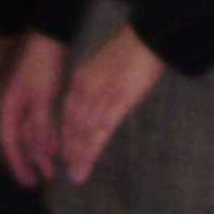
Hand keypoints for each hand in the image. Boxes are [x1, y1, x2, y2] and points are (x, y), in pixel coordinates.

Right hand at [0, 34, 66, 187]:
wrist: (50, 39)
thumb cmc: (42, 66)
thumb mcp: (41, 97)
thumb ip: (40, 124)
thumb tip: (41, 151)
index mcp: (8, 108)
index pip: (10, 142)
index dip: (17, 163)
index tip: (27, 182)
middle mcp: (13, 108)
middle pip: (20, 141)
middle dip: (31, 161)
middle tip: (42, 180)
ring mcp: (25, 103)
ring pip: (32, 133)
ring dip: (41, 151)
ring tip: (52, 169)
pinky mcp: (38, 97)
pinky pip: (40, 123)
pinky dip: (47, 136)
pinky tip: (56, 147)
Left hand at [58, 24, 164, 184]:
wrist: (147, 37)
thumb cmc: (134, 50)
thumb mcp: (109, 67)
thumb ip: (102, 85)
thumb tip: (104, 103)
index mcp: (82, 79)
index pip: (69, 113)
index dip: (67, 135)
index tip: (68, 153)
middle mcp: (85, 90)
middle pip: (74, 125)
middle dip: (71, 150)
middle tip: (71, 172)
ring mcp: (100, 96)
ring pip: (85, 131)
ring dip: (80, 155)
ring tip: (78, 175)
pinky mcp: (117, 101)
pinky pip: (101, 130)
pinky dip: (93, 149)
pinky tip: (89, 162)